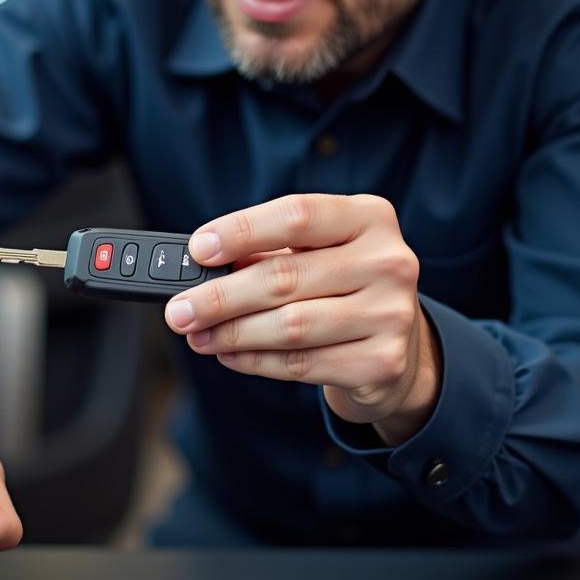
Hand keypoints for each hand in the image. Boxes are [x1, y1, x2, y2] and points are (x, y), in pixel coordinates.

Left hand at [163, 194, 440, 445]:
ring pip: (289, 326)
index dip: (241, 231)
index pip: (297, 215)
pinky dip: (255, 361)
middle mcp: (388, 261)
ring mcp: (391, 314)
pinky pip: (301, 363)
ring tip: (198, 335)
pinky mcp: (383, 361)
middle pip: (284, 277)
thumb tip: (201, 271)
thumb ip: (268, 254)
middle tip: (179, 310)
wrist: (400, 347)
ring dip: (231, 333)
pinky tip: (230, 355)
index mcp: (369, 218)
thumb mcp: (316, 254)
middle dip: (219, 296)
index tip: (198, 249)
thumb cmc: (342, 287)